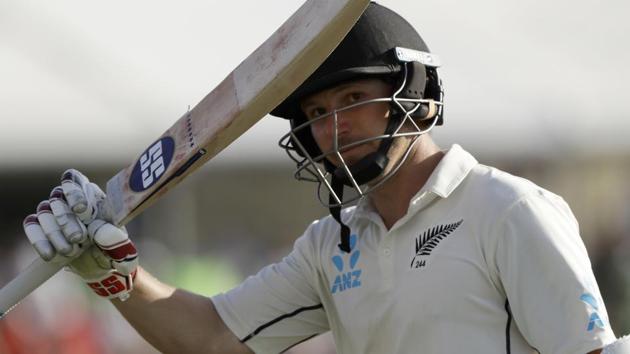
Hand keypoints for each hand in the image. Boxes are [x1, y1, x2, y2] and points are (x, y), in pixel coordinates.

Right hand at [23, 169, 137, 300]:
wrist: (98, 266)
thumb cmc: (111, 249)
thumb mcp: (120, 246)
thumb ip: (115, 240)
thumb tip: (99, 231)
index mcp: (92, 196)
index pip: (76, 181)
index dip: (75, 192)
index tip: (81, 210)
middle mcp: (70, 201)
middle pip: (58, 198)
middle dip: (67, 221)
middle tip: (78, 239)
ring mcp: (53, 212)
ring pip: (44, 213)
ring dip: (55, 233)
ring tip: (70, 251)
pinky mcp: (41, 227)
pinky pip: (32, 226)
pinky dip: (39, 241)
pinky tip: (50, 255)